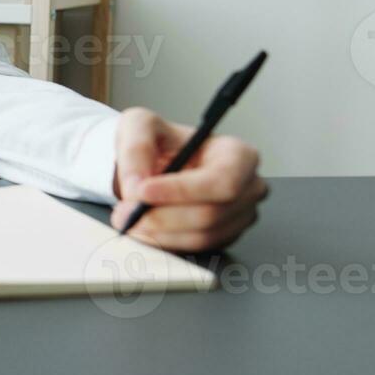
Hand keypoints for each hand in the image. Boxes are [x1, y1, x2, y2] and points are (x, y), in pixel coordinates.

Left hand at [111, 107, 268, 252]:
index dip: (181, 191)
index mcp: (237, 154)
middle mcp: (247, 187)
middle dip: (163, 216)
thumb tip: (136, 186)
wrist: (155, 162)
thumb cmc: (157, 141)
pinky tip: (144, 228)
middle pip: (211, 214)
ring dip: (159, 232)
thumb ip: (136, 148)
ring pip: (201, 236)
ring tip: (129, 219)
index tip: (143, 192)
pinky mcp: (224, 237)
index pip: (222, 181)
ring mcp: (239, 216)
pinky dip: (164, 242)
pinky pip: (195, 249)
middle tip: (127, 212)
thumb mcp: (139, 125)